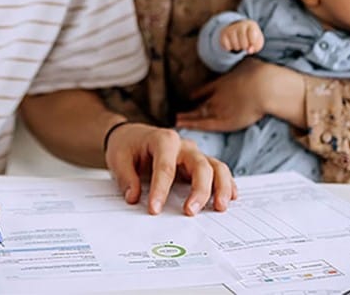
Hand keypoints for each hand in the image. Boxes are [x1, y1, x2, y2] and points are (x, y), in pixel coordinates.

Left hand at [104, 123, 236, 215]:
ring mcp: (195, 155)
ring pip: (216, 167)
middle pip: (200, 166)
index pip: (165, 167)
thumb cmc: (127, 146)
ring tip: (219, 207)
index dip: (160, 190)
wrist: (132, 136)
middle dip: (198, 191)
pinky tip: (231, 198)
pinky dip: (227, 184)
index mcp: (163, 140)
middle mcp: (184, 146)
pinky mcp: (200, 164)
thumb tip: (133, 198)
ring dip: (221, 187)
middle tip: (190, 212)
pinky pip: (219, 172)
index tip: (154, 209)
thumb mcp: (118, 159)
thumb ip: (126, 178)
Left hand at [174, 58, 304, 131]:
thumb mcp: (247, 63)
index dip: (197, 94)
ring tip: (178, 120)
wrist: (264, 87)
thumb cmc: (259, 73)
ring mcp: (219, 109)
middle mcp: (217, 96)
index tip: (191, 96)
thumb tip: (243, 56)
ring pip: (199, 115)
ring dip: (188, 118)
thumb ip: (242, 64)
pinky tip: (182, 124)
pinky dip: (192, 124)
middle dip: (190, 109)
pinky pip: (204, 124)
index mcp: (221, 82)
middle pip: (201, 104)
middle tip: (179, 113)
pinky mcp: (225, 121)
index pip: (205, 90)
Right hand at [220, 19, 263, 53]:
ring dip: (238, 48)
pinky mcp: (223, 34)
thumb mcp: (257, 41)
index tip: (252, 43)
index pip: (252, 34)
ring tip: (239, 44)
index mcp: (251, 25)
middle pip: (243, 42)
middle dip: (245, 47)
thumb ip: (256, 46)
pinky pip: (227, 46)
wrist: (240, 29)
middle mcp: (240, 25)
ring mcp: (231, 29)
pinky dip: (230, 48)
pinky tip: (232, 44)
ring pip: (235, 45)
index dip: (253, 42)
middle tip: (245, 44)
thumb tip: (249, 50)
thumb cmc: (251, 37)